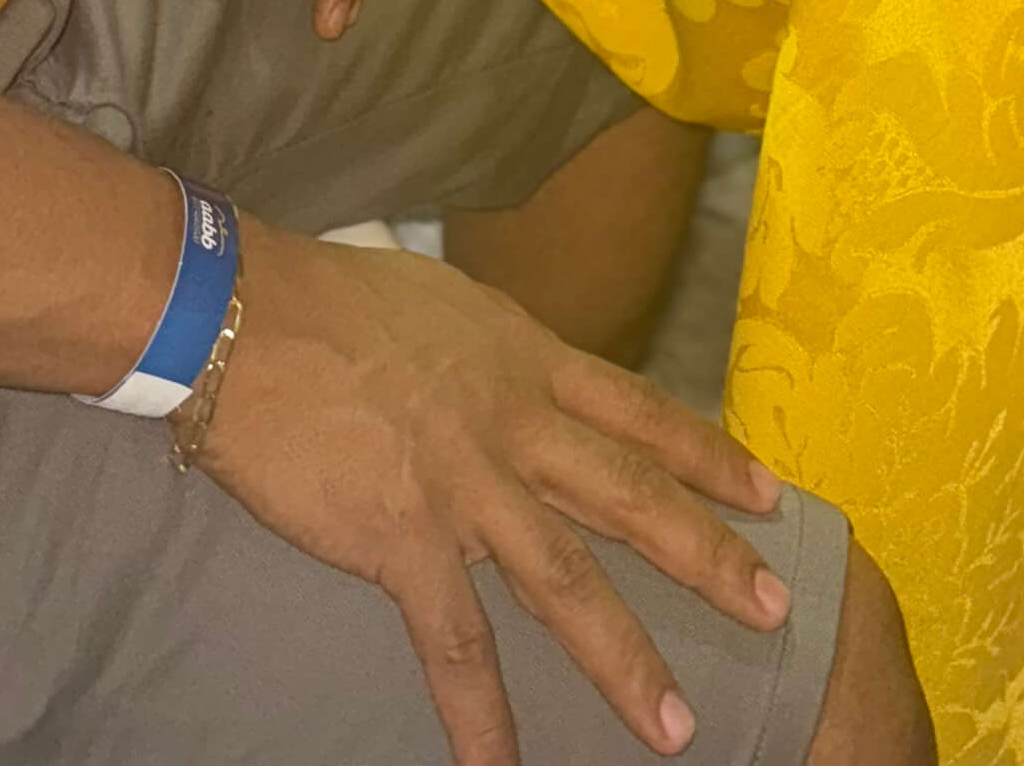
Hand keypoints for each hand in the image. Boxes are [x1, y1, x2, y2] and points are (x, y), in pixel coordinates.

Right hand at [205, 226, 790, 763]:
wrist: (247, 317)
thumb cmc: (331, 300)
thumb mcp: (446, 306)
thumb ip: (493, 353)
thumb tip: (511, 371)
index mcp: (529, 360)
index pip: (642, 412)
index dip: (709, 456)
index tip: (769, 495)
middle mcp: (517, 424)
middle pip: (635, 498)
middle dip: (710, 558)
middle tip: (776, 608)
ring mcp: (467, 486)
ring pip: (568, 583)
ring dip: (625, 660)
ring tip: (676, 726)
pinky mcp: (404, 539)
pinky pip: (455, 644)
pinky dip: (480, 716)